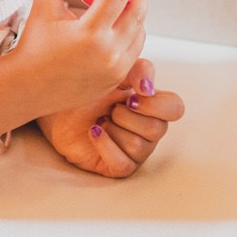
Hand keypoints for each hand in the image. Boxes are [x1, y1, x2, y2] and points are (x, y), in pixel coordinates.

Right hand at [13, 0, 145, 109]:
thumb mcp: (40, 4)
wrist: (28, 88)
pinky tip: (115, 27)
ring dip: (135, 14)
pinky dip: (130, 34)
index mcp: (90, 33)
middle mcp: (108, 53)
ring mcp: (116, 70)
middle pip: (137, 12)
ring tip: (119, 6)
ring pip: (140, 31)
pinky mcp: (117, 80)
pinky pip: (134, 50)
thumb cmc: (34, 43)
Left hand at [36, 60, 185, 178]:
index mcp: (153, 107)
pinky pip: (123, 164)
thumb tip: (148, 88)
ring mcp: (134, 151)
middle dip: (127, 116)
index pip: (175, 108)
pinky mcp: (117, 166)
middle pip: (157, 129)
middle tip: (110, 109)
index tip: (130, 96)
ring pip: (139, 147)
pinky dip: (106, 145)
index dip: (155, 104)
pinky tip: (94, 132)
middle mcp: (148, 130)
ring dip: (114, 129)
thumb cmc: (90, 89)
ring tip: (100, 120)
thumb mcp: (117, 72)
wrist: (60, 103)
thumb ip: (139, 70)